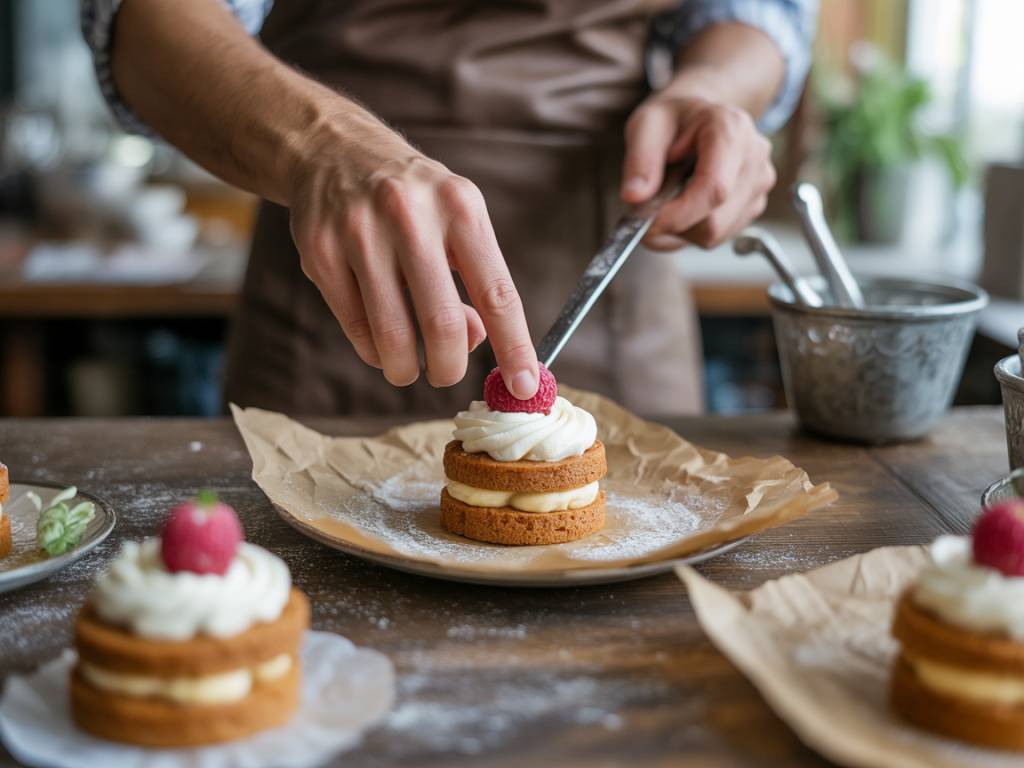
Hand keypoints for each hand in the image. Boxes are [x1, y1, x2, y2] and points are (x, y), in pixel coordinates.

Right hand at [287, 124, 538, 396]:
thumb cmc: (413, 200)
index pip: (498, 293)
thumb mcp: (457, 220)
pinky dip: (374, 351)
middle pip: (443, 324)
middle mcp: (410, 216)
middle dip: (449, 368)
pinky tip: (380, 342)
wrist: (334, 151)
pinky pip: (356, 328)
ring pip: (393, 336)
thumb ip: (474, 280)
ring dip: (407, 369)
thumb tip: (476, 340)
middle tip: (447, 374)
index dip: (514, 347)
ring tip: (410, 368)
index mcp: (459, 207)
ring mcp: (359, 234)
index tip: (526, 388)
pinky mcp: (320, 253)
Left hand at [621, 88, 775, 250]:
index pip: (713, 189)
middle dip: (673, 224)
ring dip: (680, 230)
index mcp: (730, 129)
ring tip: (667, 199)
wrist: (696, 117)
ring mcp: (759, 183)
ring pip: (715, 234)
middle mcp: (754, 157)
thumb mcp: (645, 126)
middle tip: (644, 211)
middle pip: (714, 221)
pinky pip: (719, 236)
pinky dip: (692, 230)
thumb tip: (634, 198)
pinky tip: (684, 203)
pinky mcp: (755, 204)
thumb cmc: (672, 120)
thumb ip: (639, 161)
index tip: (644, 223)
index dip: (677, 215)